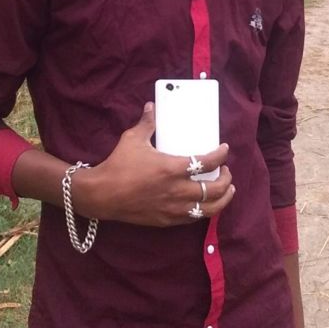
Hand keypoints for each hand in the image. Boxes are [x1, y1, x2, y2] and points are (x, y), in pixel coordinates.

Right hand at [72, 102, 234, 225]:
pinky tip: (204, 204)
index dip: (221, 155)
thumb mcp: (133, 139)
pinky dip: (203, 211)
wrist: (102, 195)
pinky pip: (192, 218)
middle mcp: (177, 191)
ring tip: (226, 191)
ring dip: (222, 200)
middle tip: (227, 172)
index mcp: (172, 168)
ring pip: (209, 210)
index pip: (206, 162)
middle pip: (215, 190)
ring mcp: (173, 208)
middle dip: (227, 180)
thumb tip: (151, 107)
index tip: (225, 149)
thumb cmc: (118, 165)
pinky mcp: (166, 220)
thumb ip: (147, 123)